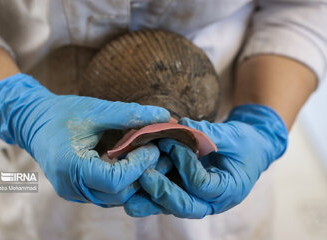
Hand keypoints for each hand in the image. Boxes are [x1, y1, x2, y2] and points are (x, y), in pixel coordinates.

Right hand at [0, 73, 169, 204]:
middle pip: (119, 194)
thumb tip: (164, 117)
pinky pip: (108, 194)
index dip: (139, 165)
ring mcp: (75, 193)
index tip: (154, 147)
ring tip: (150, 159)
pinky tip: (135, 165)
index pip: (115, 180)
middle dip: (143, 175)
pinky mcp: (79, 191)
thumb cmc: (62, 113)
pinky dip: (125, 182)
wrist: (34, 121)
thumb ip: (129, 114)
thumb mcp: (96, 110)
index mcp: (71, 168)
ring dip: (136, 180)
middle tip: (159, 153)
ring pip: (116, 198)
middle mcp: (72, 188)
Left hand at [124, 104, 287, 217]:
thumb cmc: (245, 143)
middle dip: (163, 192)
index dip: (186, 165)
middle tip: (144, 176)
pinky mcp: (185, 193)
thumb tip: (182, 125)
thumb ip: (210, 133)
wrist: (248, 150)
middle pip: (185, 205)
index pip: (202, 185)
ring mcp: (197, 200)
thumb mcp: (233, 136)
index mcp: (230, 190)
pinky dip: (150, 194)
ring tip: (128, 196)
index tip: (172, 143)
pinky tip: (132, 189)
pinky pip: (167, 197)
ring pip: (171, 206)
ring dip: (150, 200)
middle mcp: (213, 202)